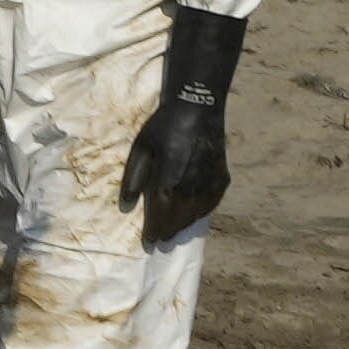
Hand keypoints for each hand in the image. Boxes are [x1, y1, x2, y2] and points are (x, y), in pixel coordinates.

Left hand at [120, 4, 238, 247]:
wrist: (198, 106)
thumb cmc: (164, 126)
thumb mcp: (141, 149)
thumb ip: (133, 179)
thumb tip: (126, 206)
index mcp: (169, 182)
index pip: (160, 216)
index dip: (154, 230)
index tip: (148, 242)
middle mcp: (191, 187)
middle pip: (179, 219)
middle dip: (168, 231)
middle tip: (160, 240)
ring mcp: (209, 183)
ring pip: (197, 214)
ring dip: (184, 225)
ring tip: (174, 231)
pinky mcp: (222, 177)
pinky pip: (212, 202)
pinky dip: (202, 211)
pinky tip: (195, 214)